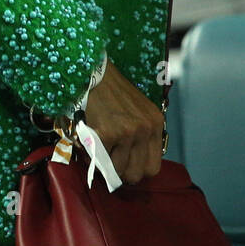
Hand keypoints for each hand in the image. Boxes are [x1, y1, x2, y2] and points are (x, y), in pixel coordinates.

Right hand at [82, 60, 163, 185]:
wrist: (93, 72)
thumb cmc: (113, 91)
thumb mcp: (138, 111)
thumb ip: (141, 135)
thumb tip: (131, 165)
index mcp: (156, 124)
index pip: (153, 167)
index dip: (137, 170)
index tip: (125, 165)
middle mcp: (145, 129)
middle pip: (137, 173)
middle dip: (121, 172)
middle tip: (109, 162)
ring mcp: (127, 132)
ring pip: (118, 169)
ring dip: (105, 164)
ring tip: (98, 151)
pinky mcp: (107, 132)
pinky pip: (99, 158)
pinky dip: (91, 155)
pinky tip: (88, 144)